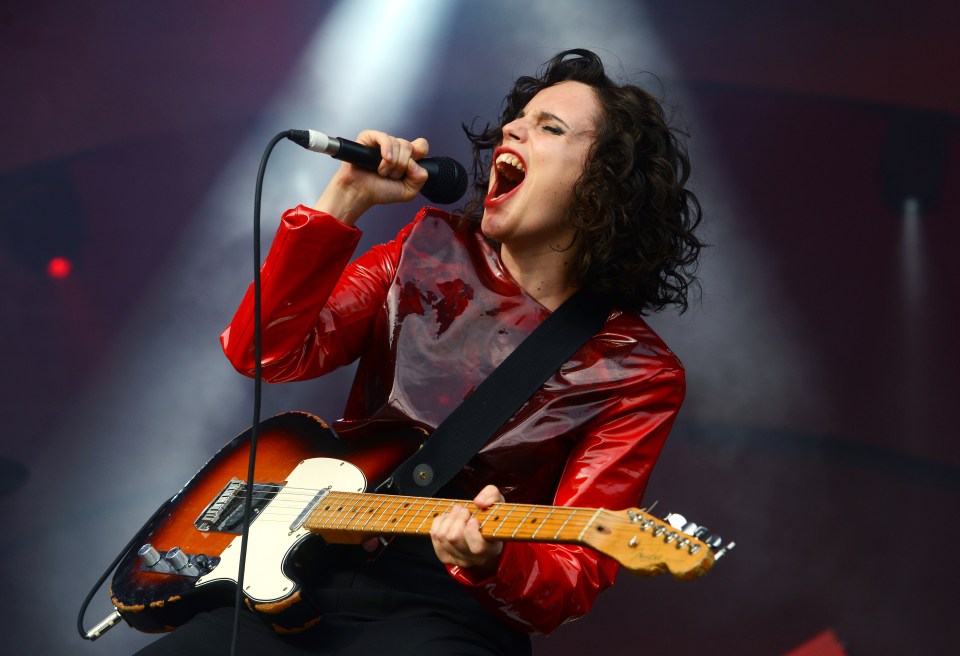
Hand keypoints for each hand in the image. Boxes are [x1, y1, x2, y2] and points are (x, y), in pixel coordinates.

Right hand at [314, 130, 429, 224]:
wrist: (360, 193)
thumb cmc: (379, 191)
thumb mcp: (408, 191)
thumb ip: (420, 178)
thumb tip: (415, 164)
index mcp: (406, 158)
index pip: (421, 145)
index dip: (419, 154)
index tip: (410, 167)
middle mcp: (395, 148)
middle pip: (409, 147)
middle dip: (401, 166)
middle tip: (391, 176)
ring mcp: (382, 142)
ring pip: (398, 144)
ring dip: (391, 164)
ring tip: (381, 172)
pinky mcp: (369, 137)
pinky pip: (384, 138)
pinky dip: (387, 150)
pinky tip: (383, 160)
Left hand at [430, 485, 503, 574]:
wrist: (483, 530)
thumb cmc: (491, 517)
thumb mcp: (498, 502)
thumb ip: (492, 496)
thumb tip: (478, 502)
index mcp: (491, 549)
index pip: (477, 547)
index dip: (471, 530)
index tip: (474, 518)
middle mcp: (475, 559)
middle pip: (455, 538)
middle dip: (457, 518)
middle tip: (464, 510)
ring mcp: (458, 559)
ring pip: (443, 536)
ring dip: (448, 518)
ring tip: (457, 512)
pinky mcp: (445, 556)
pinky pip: (435, 536)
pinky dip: (439, 523)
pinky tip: (449, 518)